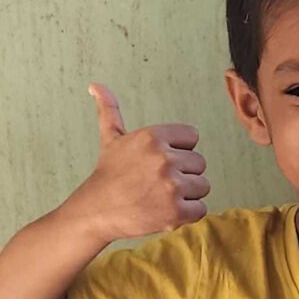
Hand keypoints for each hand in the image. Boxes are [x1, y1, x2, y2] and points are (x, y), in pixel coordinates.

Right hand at [65, 84, 206, 240]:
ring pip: (203, 186)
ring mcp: (171, 187)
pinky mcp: (175, 212)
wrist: (96, 210)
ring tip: (162, 196)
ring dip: (187, 194)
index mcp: (154, 137)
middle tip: (158, 182)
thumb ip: (110, 110)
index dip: (179, 151)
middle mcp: (164, 159)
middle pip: (199, 163)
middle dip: (183, 174)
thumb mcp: (110, 138)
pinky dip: (187, 213)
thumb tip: (95, 85)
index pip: (192, 137)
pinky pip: (200, 209)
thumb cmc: (108, 174)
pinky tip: (166, 210)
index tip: (159, 162)